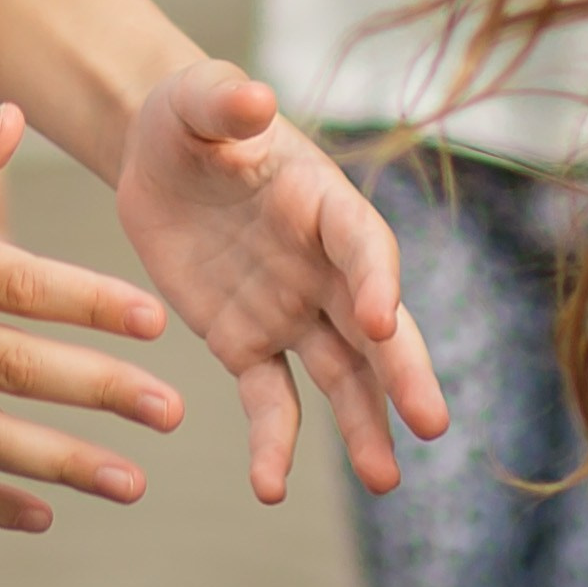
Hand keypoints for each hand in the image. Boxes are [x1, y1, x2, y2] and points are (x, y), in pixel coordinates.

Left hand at [116, 61, 446, 503]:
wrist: (156, 157)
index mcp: (322, 201)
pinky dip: (273, 442)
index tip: (382, 318)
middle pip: (373, 323)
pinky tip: (269, 487)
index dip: (376, 279)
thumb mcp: (196, 99)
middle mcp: (321, 264)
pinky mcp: (246, 343)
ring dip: (364, 424)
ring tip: (385, 478)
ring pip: (341, 374)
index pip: (363, 244)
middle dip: (403, 370)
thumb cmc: (189, 117)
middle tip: (431, 422)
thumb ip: (224, 101)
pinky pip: (269, 399)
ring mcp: (290, 309)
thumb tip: (256, 99)